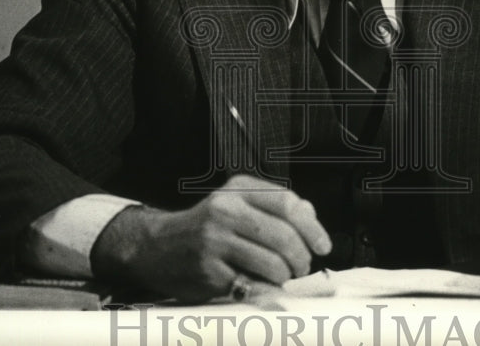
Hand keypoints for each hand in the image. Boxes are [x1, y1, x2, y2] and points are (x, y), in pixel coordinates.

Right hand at [90, 175, 331, 301]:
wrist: (156, 246)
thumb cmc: (204, 225)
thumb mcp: (235, 201)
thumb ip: (273, 206)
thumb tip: (310, 216)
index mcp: (237, 189)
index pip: (287, 204)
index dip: (312, 227)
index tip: (323, 244)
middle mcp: (225, 210)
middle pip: (284, 236)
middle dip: (301, 257)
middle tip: (302, 266)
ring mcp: (215, 241)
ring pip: (272, 263)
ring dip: (285, 276)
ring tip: (281, 276)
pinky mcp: (208, 271)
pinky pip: (251, 284)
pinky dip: (263, 289)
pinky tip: (258, 283)